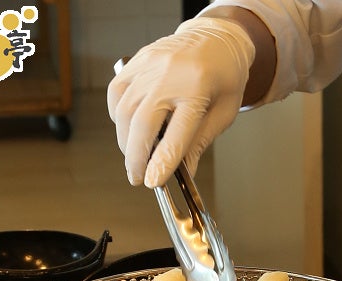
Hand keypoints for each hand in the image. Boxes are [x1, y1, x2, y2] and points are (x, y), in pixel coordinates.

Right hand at [107, 17, 254, 187]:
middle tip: (138, 177)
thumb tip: (183, 173)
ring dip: (125, 141)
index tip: (153, 182)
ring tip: (135, 158)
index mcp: (198, 89)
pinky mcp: (136, 62)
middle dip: (136, 157)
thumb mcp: (223, 113)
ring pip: (124, 111)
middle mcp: (169, 74)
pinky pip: (117, 94)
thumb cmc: (224, 77)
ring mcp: (149, 65)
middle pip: (142, 123)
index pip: (177, 134)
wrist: (216, 39)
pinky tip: (129, 129)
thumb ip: (200, 142)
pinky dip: (118, 117)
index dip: (162, 161)